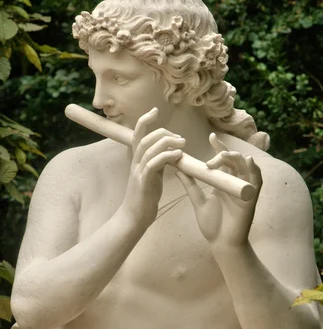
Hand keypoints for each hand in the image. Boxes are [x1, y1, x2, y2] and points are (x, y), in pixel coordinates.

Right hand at [121, 107, 184, 232]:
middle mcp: (135, 163)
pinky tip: (178, 156)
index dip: (145, 120)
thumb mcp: (153, 175)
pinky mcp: (143, 182)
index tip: (155, 110)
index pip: (138, 134)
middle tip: (180, 138)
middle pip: (145, 138)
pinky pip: (153, 164)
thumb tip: (170, 151)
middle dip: (163, 132)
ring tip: (182, 144)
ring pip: (149, 148)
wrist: (135, 217)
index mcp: (137, 160)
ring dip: (167, 143)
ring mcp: (138, 172)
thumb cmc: (145, 197)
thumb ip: (158, 162)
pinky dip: (166, 156)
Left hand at [176, 133, 261, 247]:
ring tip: (223, 156)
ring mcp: (245, 189)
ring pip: (246, 166)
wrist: (221, 244)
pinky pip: (257, 180)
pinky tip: (249, 161)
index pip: (224, 159)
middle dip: (224, 153)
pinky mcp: (252, 198)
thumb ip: (190, 185)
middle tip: (210, 159)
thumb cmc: (212, 225)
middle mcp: (236, 183)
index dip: (219, 146)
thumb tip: (178, 168)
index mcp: (224, 182)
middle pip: (235, 159)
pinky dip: (255, 170)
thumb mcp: (198, 201)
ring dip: (236, 158)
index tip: (211, 136)